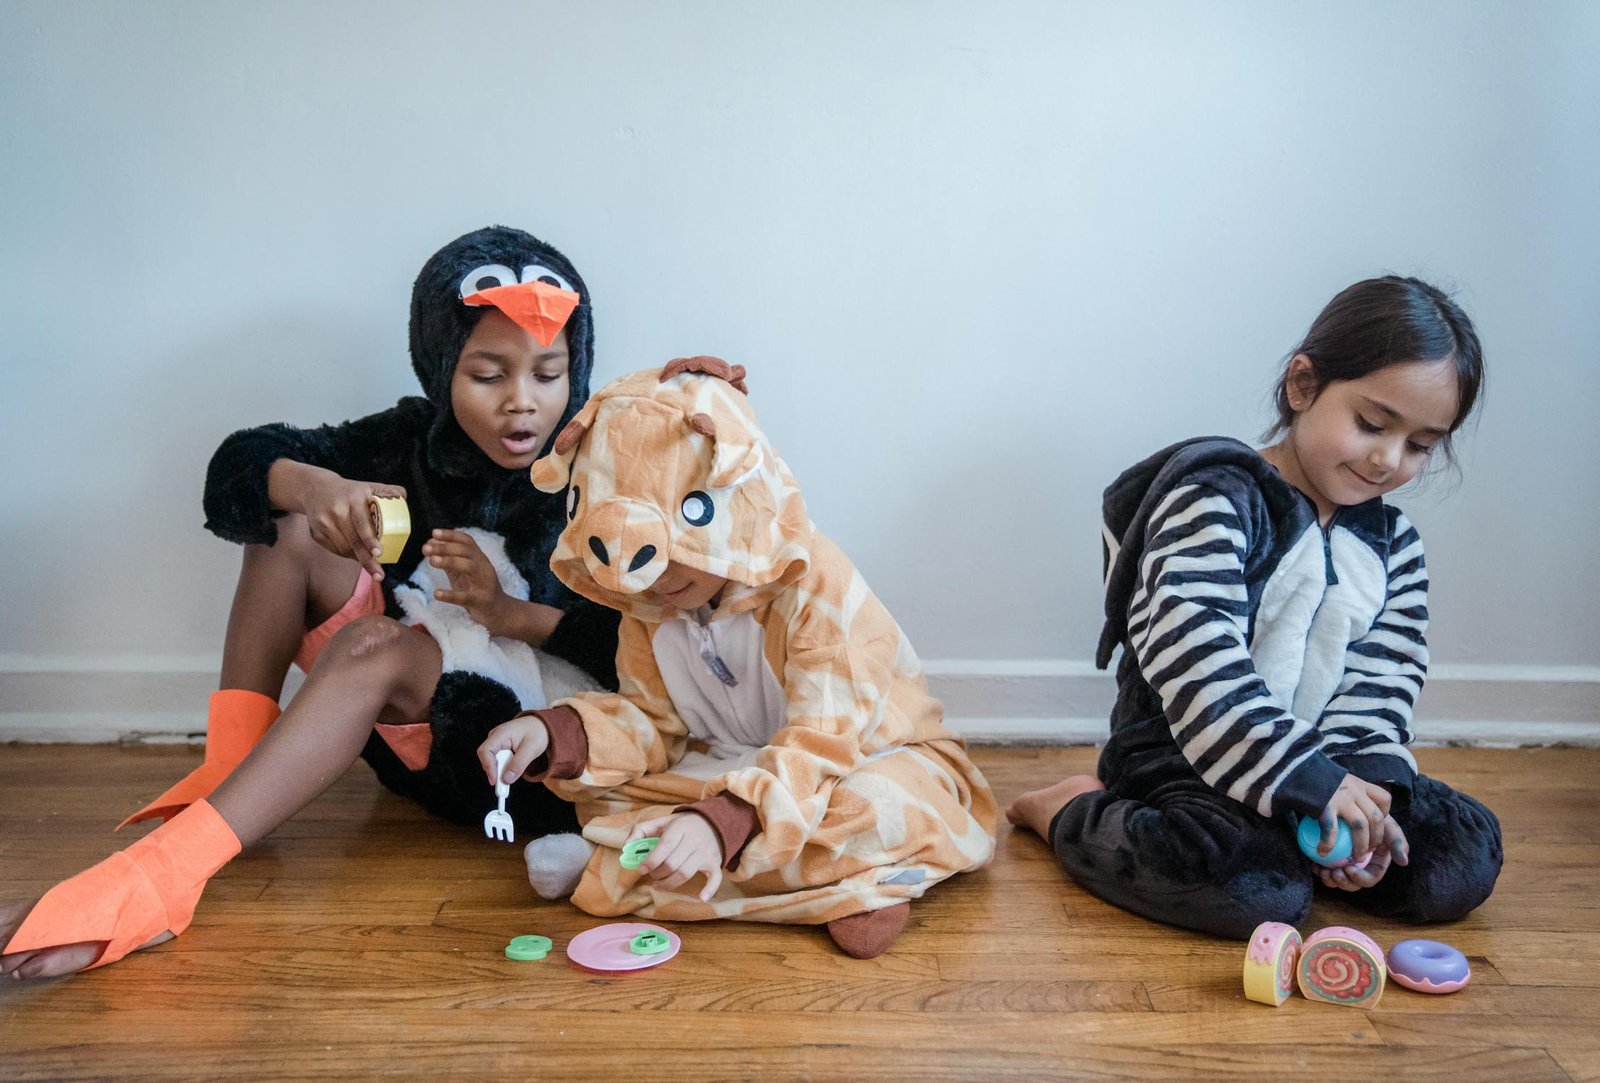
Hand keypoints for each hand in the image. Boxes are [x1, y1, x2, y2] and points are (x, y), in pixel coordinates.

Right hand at [275, 460, 404, 581]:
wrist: (314, 489)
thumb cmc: (349, 491)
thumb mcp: (367, 486)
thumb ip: (387, 491)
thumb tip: (403, 496)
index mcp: (353, 498)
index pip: (362, 522)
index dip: (370, 539)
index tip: (378, 552)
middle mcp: (336, 510)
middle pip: (353, 540)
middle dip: (367, 559)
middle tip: (379, 574)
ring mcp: (324, 523)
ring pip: (344, 548)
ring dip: (358, 558)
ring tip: (371, 564)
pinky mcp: (316, 533)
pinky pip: (335, 550)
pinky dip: (347, 555)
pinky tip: (354, 554)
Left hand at [423, 529, 511, 632]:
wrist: (500, 612)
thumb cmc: (478, 590)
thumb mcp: (465, 573)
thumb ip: (450, 559)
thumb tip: (431, 544)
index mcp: (479, 559)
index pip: (467, 541)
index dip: (451, 535)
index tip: (433, 533)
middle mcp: (484, 568)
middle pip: (466, 551)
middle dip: (445, 547)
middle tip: (426, 548)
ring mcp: (484, 584)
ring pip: (469, 568)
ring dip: (450, 561)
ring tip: (432, 561)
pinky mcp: (481, 601)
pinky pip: (466, 597)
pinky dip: (450, 595)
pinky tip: (437, 593)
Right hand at [477, 715, 549, 785]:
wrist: (542, 725)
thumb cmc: (537, 732)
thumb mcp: (532, 748)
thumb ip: (519, 764)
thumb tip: (506, 779)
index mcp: (501, 733)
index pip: (486, 751)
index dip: (488, 767)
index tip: (495, 781)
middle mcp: (495, 736)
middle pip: (487, 757)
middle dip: (495, 771)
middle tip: (505, 785)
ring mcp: (496, 742)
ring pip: (492, 761)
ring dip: (501, 770)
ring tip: (514, 772)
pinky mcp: (500, 748)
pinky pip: (498, 761)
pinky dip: (504, 768)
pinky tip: (513, 768)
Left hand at [624, 813, 724, 901]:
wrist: (712, 822)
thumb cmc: (681, 826)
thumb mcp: (661, 822)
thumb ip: (640, 831)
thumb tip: (626, 847)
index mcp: (680, 827)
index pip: (665, 846)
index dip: (651, 860)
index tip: (642, 869)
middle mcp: (694, 839)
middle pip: (672, 864)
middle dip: (657, 873)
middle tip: (651, 875)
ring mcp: (706, 852)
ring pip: (685, 874)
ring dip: (669, 884)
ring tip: (659, 884)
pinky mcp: (714, 862)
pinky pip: (715, 877)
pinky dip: (710, 889)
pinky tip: (701, 898)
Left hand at [1316, 814, 1409, 891]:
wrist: (1354, 806)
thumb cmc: (1374, 816)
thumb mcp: (1388, 826)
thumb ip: (1397, 842)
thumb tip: (1404, 862)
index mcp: (1375, 865)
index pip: (1369, 879)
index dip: (1360, 878)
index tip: (1349, 869)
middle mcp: (1361, 867)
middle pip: (1352, 883)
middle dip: (1342, 882)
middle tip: (1333, 873)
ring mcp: (1345, 863)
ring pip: (1338, 879)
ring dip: (1330, 879)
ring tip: (1322, 871)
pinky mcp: (1331, 859)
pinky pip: (1325, 869)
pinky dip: (1320, 870)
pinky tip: (1315, 866)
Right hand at [1319, 774, 1392, 857]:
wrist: (1295, 768)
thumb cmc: (1314, 778)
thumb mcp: (1338, 780)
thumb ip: (1347, 792)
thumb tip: (1349, 811)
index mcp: (1359, 784)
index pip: (1384, 799)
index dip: (1385, 815)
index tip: (1376, 826)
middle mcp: (1354, 790)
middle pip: (1376, 818)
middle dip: (1376, 839)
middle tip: (1368, 851)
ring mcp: (1341, 798)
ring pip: (1361, 826)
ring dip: (1360, 846)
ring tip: (1355, 858)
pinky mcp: (1326, 805)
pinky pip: (1332, 829)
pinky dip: (1329, 843)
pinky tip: (1323, 851)